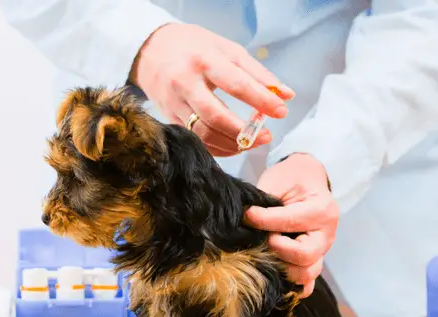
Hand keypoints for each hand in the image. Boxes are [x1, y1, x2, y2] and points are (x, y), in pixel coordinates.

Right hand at [129, 23, 294, 155]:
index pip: (236, 84)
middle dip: (243, 131)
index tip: (281, 111)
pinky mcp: (170, 118)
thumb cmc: (194, 47)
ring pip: (203, 133)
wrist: (151, 50)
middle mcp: (186, 83)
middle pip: (215, 115)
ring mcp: (174, 103)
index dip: (261, 100)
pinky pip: (195, 139)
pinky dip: (216, 148)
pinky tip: (232, 146)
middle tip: (266, 136)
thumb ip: (257, 72)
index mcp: (204, 60)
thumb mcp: (226, 49)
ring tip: (251, 143)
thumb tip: (286, 95)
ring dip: (231, 144)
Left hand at [244, 154, 338, 297]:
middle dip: (277, 248)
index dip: (263, 221)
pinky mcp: (314, 261)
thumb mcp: (278, 181)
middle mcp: (327, 235)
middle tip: (262, 237)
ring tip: (267, 251)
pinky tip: (275, 272)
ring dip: (282, 267)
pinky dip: (291, 283)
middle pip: (304, 256)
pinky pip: (307, 283)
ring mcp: (322, 251)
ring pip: (306, 274)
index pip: (290, 222)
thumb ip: (265, 202)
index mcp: (322, 211)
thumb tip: (246, 221)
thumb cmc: (292, 179)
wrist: (307, 180)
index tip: (246, 215)